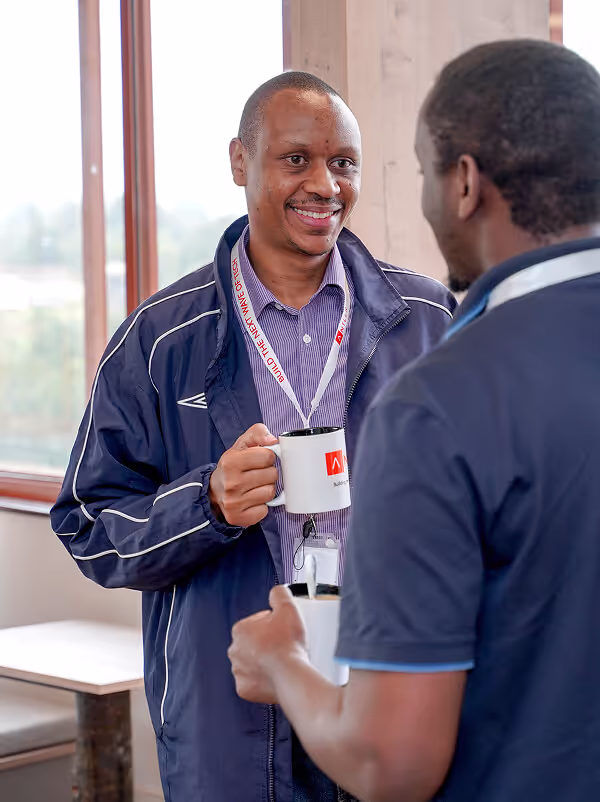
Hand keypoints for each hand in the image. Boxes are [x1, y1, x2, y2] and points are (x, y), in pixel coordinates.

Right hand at [209, 423, 278, 526]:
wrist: (214, 492)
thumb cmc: (232, 467)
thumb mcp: (241, 445)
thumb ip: (258, 433)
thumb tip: (273, 440)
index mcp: (231, 462)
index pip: (268, 456)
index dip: (267, 457)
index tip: (260, 460)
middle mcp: (231, 483)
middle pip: (272, 475)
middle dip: (268, 473)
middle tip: (257, 474)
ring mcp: (235, 502)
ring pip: (270, 492)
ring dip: (266, 489)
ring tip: (255, 486)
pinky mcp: (239, 518)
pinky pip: (265, 510)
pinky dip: (262, 506)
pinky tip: (252, 500)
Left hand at [229, 585, 307, 703]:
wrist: (291, 675)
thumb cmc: (287, 644)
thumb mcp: (287, 607)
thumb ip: (279, 593)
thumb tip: (276, 592)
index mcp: (240, 630)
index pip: (257, 622)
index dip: (273, 624)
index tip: (283, 630)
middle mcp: (234, 651)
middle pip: (253, 643)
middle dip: (266, 643)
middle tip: (284, 645)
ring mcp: (238, 671)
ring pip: (253, 663)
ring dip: (264, 662)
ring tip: (282, 661)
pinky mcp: (245, 689)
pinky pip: (254, 683)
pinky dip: (264, 680)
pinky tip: (276, 676)